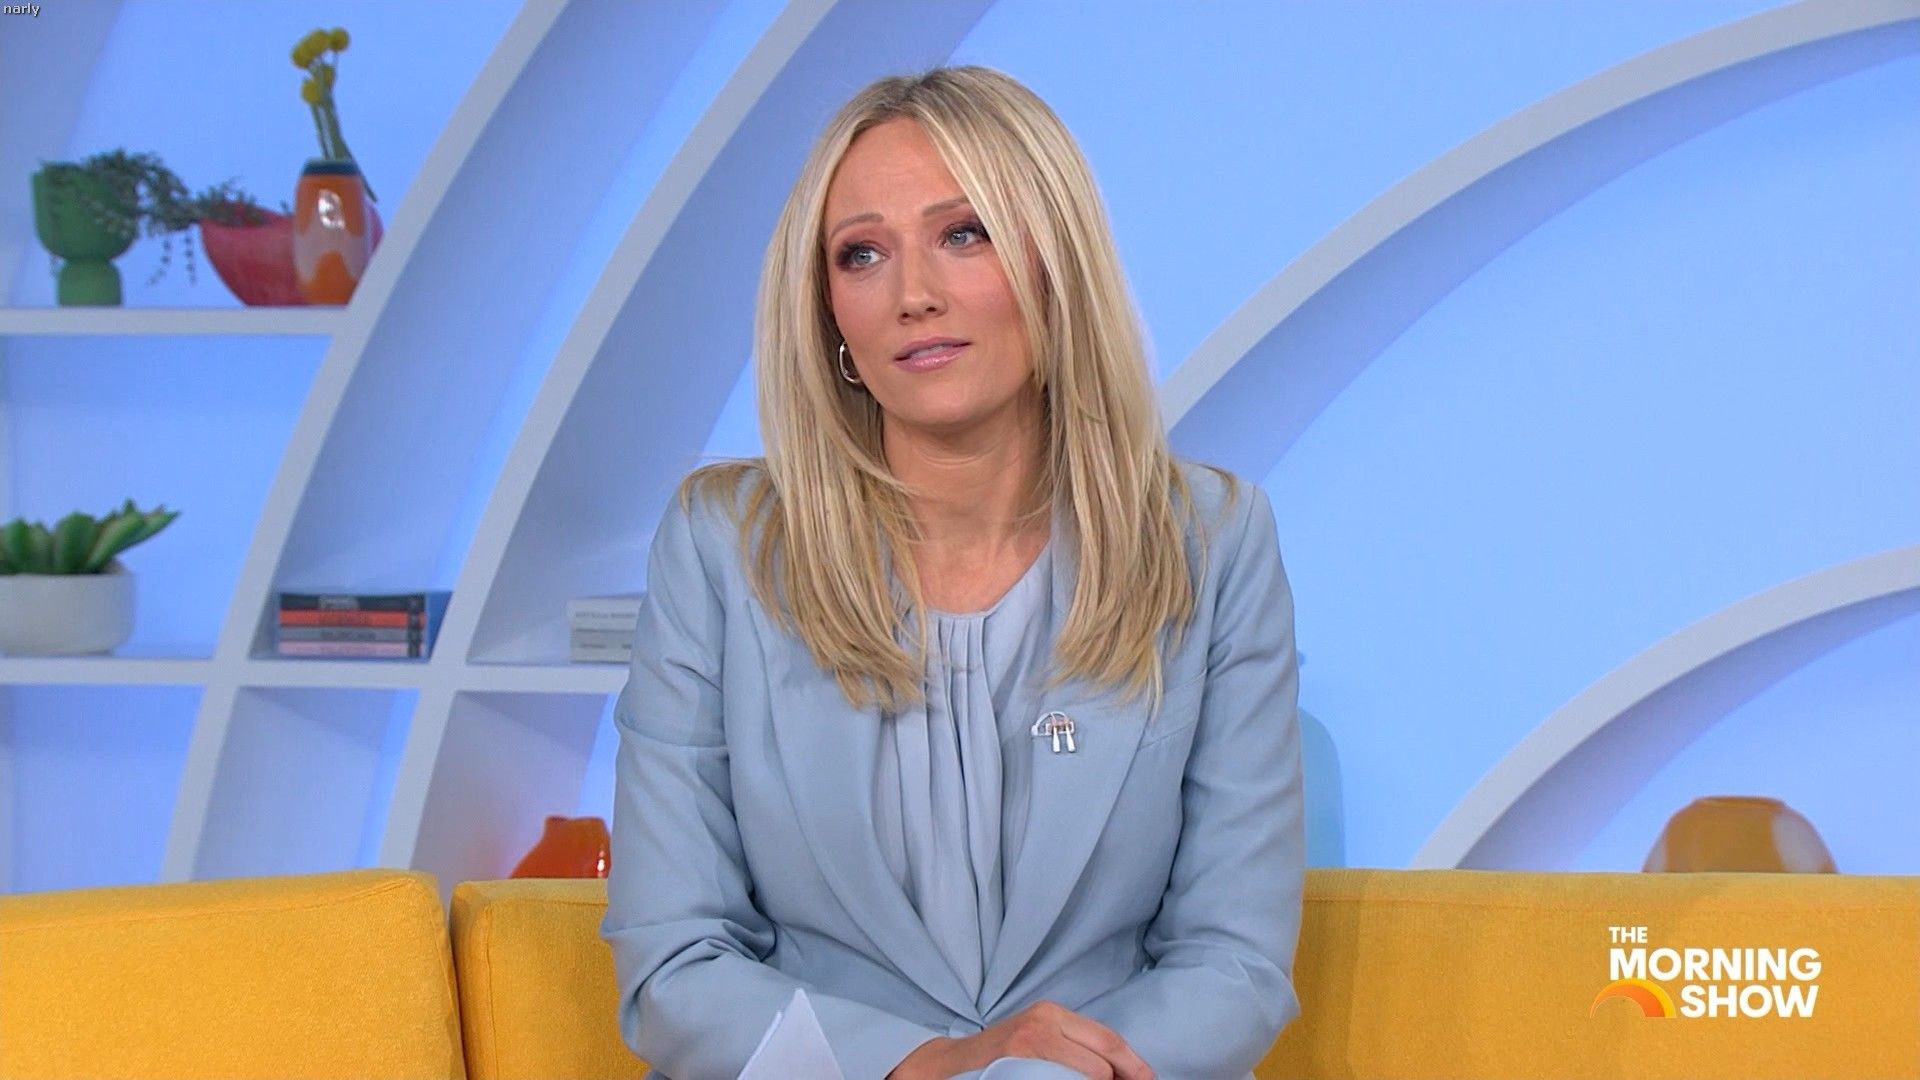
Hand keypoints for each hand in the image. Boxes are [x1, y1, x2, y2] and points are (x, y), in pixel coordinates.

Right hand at [887, 1001, 1153, 1079]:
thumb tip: (1120, 1069)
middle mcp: (1045, 1020)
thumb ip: (1074, 1046)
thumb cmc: (1001, 1057)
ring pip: (1091, 1072)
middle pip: (1106, 1054)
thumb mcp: (1039, 1038)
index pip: (1110, 1039)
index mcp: (1054, 1013)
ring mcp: (1032, 1041)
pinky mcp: (1019, 1059)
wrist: (950, 1066)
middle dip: (1123, 1077)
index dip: (1134, 1065)